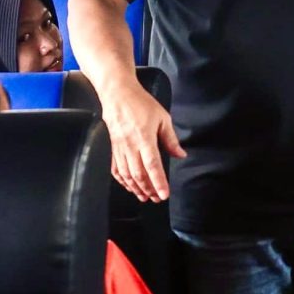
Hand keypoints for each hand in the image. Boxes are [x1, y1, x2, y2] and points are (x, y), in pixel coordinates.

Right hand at [102, 78, 184, 203]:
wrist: (117, 94)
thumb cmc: (140, 103)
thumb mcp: (163, 118)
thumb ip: (171, 139)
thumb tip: (180, 154)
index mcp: (145, 139)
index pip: (153, 166)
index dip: (158, 182)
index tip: (164, 194)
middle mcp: (131, 146)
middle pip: (139, 174)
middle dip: (148, 189)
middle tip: (156, 199)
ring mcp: (120, 148)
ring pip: (127, 174)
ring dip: (136, 188)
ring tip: (144, 196)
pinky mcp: (113, 147)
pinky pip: (116, 168)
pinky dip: (122, 180)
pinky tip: (128, 185)